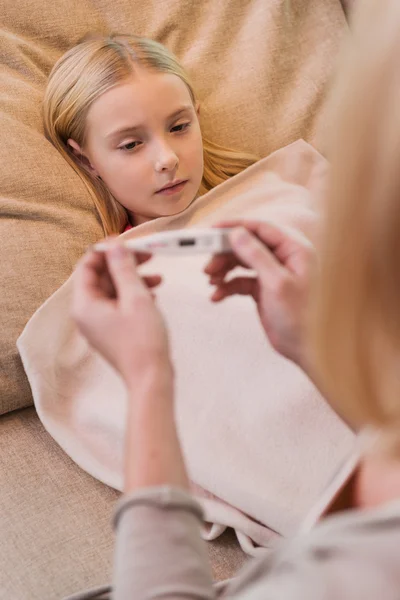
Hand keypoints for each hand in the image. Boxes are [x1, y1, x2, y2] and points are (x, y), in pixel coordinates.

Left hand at [72, 242, 171, 387]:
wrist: (151, 378)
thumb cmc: (143, 341)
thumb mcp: (136, 297)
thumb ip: (124, 268)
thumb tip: (115, 245)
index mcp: (85, 304)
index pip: (87, 265)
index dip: (106, 250)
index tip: (127, 240)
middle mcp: (87, 313)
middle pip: (101, 276)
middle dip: (125, 263)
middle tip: (148, 254)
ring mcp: (100, 323)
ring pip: (114, 289)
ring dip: (134, 278)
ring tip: (158, 276)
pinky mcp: (113, 330)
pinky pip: (120, 304)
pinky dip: (136, 294)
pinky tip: (155, 293)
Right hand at [204, 221, 315, 372]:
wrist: (306, 348)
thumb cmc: (301, 317)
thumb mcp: (276, 283)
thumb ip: (256, 256)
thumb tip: (237, 234)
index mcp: (294, 249)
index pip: (260, 228)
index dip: (235, 226)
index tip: (212, 230)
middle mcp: (284, 257)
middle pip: (247, 244)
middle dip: (225, 253)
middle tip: (207, 265)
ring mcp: (272, 272)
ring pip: (241, 261)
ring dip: (223, 269)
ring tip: (211, 280)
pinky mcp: (263, 288)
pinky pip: (240, 280)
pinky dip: (227, 286)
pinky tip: (217, 295)